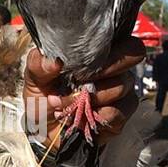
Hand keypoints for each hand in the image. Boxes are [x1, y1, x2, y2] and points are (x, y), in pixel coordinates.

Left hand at [23, 36, 144, 145]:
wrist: (45, 132)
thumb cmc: (43, 99)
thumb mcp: (34, 80)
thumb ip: (39, 65)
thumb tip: (55, 61)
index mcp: (94, 52)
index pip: (117, 34)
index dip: (108, 41)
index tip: (84, 55)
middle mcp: (113, 67)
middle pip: (133, 53)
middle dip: (108, 65)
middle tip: (81, 78)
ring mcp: (121, 90)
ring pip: (121, 85)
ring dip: (91, 97)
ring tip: (65, 103)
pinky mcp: (122, 114)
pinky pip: (119, 110)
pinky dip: (97, 115)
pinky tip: (82, 118)